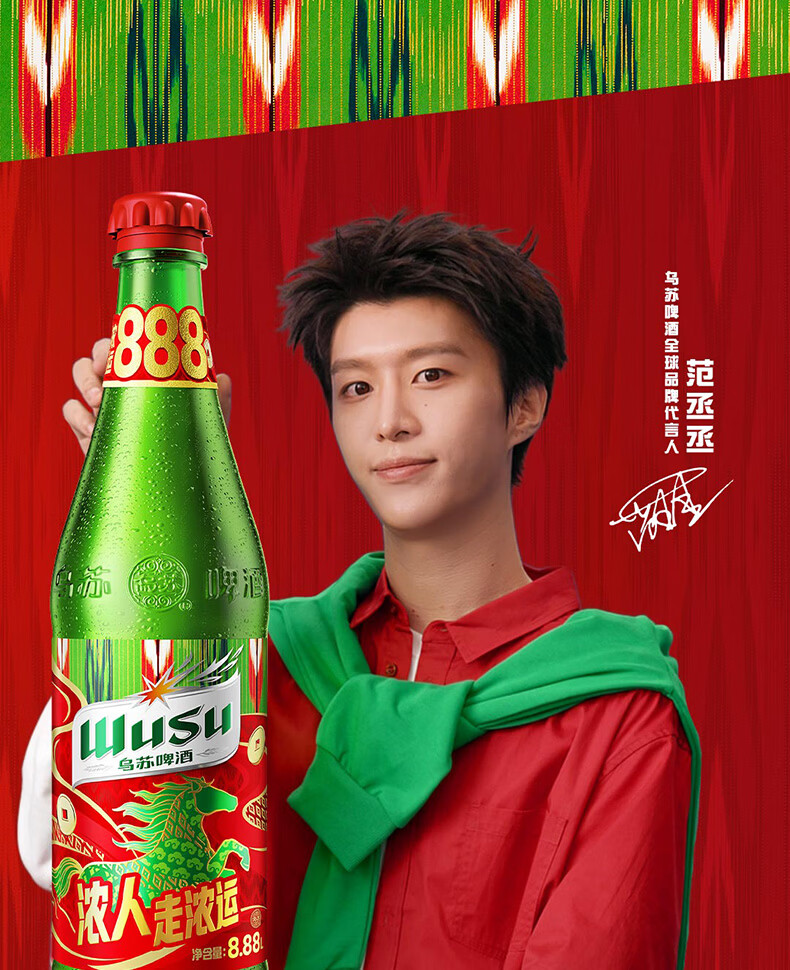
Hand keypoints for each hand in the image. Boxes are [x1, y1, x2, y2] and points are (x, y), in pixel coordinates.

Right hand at [62, 338, 231, 453]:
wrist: (171, 486)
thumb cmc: (191, 450)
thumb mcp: (207, 425)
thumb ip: (217, 401)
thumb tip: (222, 378)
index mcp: (148, 375)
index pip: (128, 345)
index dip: (120, 340)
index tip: (123, 349)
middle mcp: (123, 385)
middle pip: (98, 354)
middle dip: (96, 359)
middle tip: (104, 375)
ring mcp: (103, 405)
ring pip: (80, 375)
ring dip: (84, 383)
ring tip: (99, 402)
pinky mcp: (88, 429)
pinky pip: (70, 410)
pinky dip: (77, 415)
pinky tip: (94, 429)